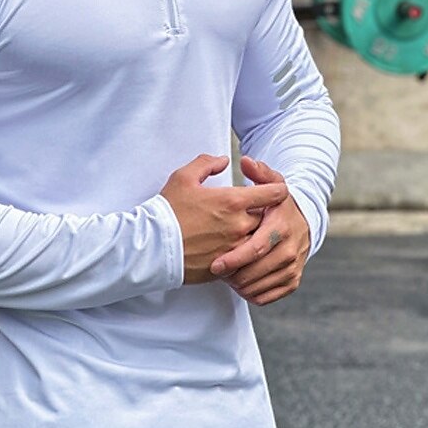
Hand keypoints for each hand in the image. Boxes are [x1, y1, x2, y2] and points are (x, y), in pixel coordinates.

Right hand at [160, 154, 288, 284]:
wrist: (153, 247)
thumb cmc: (167, 212)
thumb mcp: (183, 177)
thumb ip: (206, 164)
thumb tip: (223, 161)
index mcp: (232, 201)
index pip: (275, 193)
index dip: (275, 189)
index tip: (269, 189)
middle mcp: (240, 225)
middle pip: (268, 218)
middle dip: (262, 212)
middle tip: (249, 209)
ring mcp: (235, 248)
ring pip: (259, 239)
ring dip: (253, 233)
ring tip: (236, 229)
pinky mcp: (228, 266)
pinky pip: (246, 259)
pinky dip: (242, 252)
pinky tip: (228, 246)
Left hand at [210, 157, 310, 305]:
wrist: (303, 221)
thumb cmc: (276, 202)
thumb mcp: (271, 183)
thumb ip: (258, 172)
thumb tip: (245, 160)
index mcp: (281, 225)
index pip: (256, 247)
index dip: (234, 258)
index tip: (214, 265)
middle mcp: (290, 248)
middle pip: (256, 271)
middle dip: (233, 275)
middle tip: (214, 272)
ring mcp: (293, 267)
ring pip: (260, 286)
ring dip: (239, 285)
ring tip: (224, 275)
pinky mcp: (292, 281)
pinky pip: (266, 296)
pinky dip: (250, 293)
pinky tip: (237, 283)